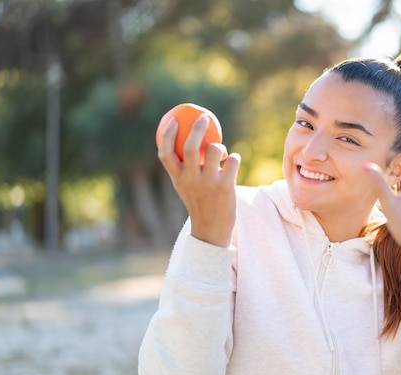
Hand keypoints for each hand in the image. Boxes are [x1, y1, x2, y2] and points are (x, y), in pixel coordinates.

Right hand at [158, 115, 240, 246]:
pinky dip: (235, 157)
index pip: (165, 153)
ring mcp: (208, 183)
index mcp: (177, 179)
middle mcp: (190, 179)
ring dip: (220, 146)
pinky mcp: (226, 186)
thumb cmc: (199, 204)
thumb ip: (185, 168)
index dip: (168, 134)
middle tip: (204, 118)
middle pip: (190, 146)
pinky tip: (233, 161)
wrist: (212, 229)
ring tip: (222, 152)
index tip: (174, 120)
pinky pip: (233, 160)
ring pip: (214, 150)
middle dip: (197, 128)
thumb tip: (189, 142)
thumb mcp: (186, 187)